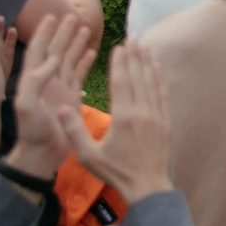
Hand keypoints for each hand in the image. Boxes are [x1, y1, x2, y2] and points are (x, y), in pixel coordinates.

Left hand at [1, 11, 88, 177]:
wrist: (41, 154)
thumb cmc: (32, 132)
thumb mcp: (26, 106)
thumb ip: (35, 81)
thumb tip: (53, 60)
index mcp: (32, 80)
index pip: (38, 51)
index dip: (43, 33)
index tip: (52, 16)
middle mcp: (45, 81)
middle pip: (54, 50)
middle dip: (62, 33)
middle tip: (72, 15)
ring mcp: (58, 88)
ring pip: (67, 60)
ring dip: (74, 43)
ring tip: (85, 28)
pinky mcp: (71, 97)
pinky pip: (78, 74)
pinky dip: (84, 62)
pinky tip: (92, 52)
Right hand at [63, 43, 172, 199]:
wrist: (147, 186)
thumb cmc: (115, 172)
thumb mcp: (88, 154)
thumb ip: (73, 130)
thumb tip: (60, 107)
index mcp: (124, 117)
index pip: (121, 82)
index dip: (119, 63)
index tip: (117, 47)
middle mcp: (143, 112)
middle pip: (138, 78)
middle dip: (134, 57)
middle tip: (131, 39)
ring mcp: (157, 116)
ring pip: (152, 83)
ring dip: (147, 63)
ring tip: (144, 47)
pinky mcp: (166, 122)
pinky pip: (163, 94)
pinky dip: (160, 79)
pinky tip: (157, 69)